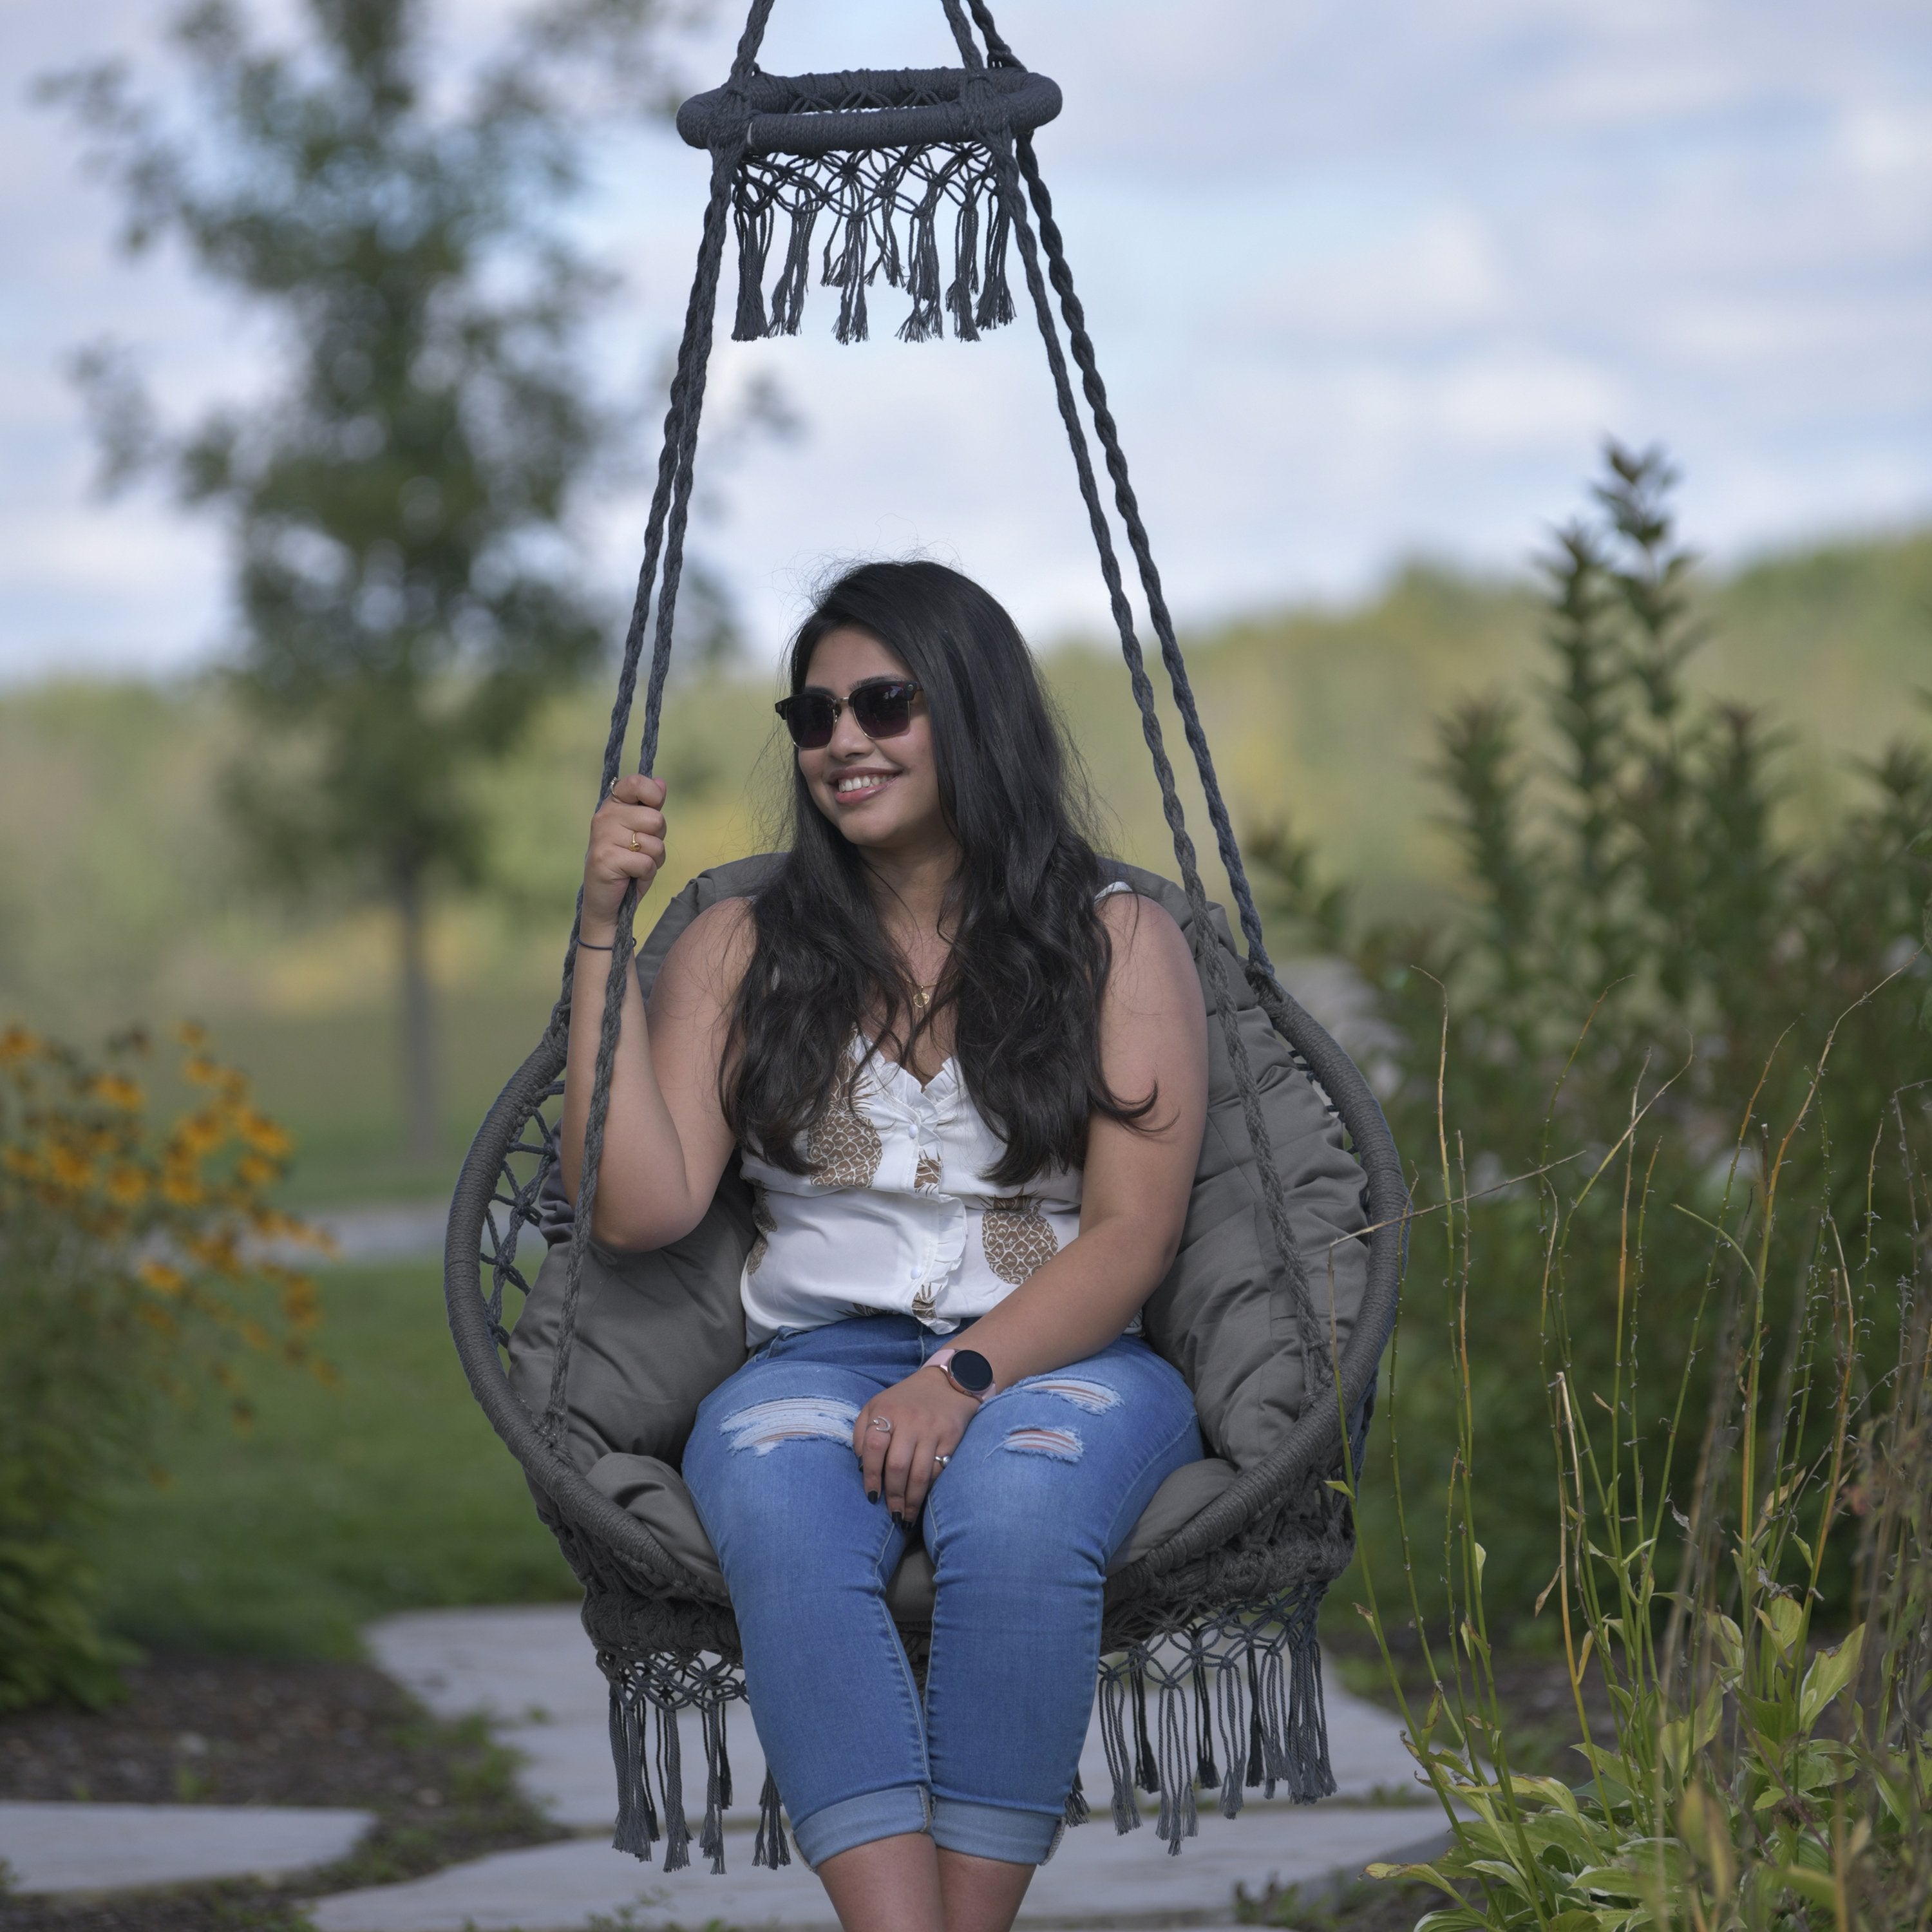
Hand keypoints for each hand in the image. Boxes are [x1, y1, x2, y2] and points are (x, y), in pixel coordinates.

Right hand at [582, 775, 666, 938]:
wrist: (607, 902)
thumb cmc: (628, 865)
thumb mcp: (642, 833)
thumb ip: (650, 808)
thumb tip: (660, 782)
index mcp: (612, 806)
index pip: (636, 783)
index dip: (653, 795)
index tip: (652, 809)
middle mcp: (604, 817)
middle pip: (655, 818)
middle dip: (657, 838)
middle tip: (641, 850)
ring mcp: (602, 838)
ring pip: (653, 842)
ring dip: (653, 859)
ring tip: (636, 864)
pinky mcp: (605, 860)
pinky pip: (646, 862)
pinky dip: (646, 873)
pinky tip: (631, 876)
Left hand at [854, 1365, 978, 1521]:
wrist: (947, 1383)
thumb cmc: (904, 1400)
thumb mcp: (876, 1405)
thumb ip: (862, 1432)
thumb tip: (862, 1466)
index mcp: (886, 1411)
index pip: (873, 1448)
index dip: (871, 1475)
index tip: (871, 1496)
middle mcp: (909, 1420)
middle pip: (897, 1466)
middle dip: (893, 1495)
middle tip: (891, 1514)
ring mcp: (932, 1429)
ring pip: (919, 1473)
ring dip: (911, 1500)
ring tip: (905, 1517)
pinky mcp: (951, 1437)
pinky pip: (938, 1469)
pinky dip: (929, 1489)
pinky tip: (922, 1499)